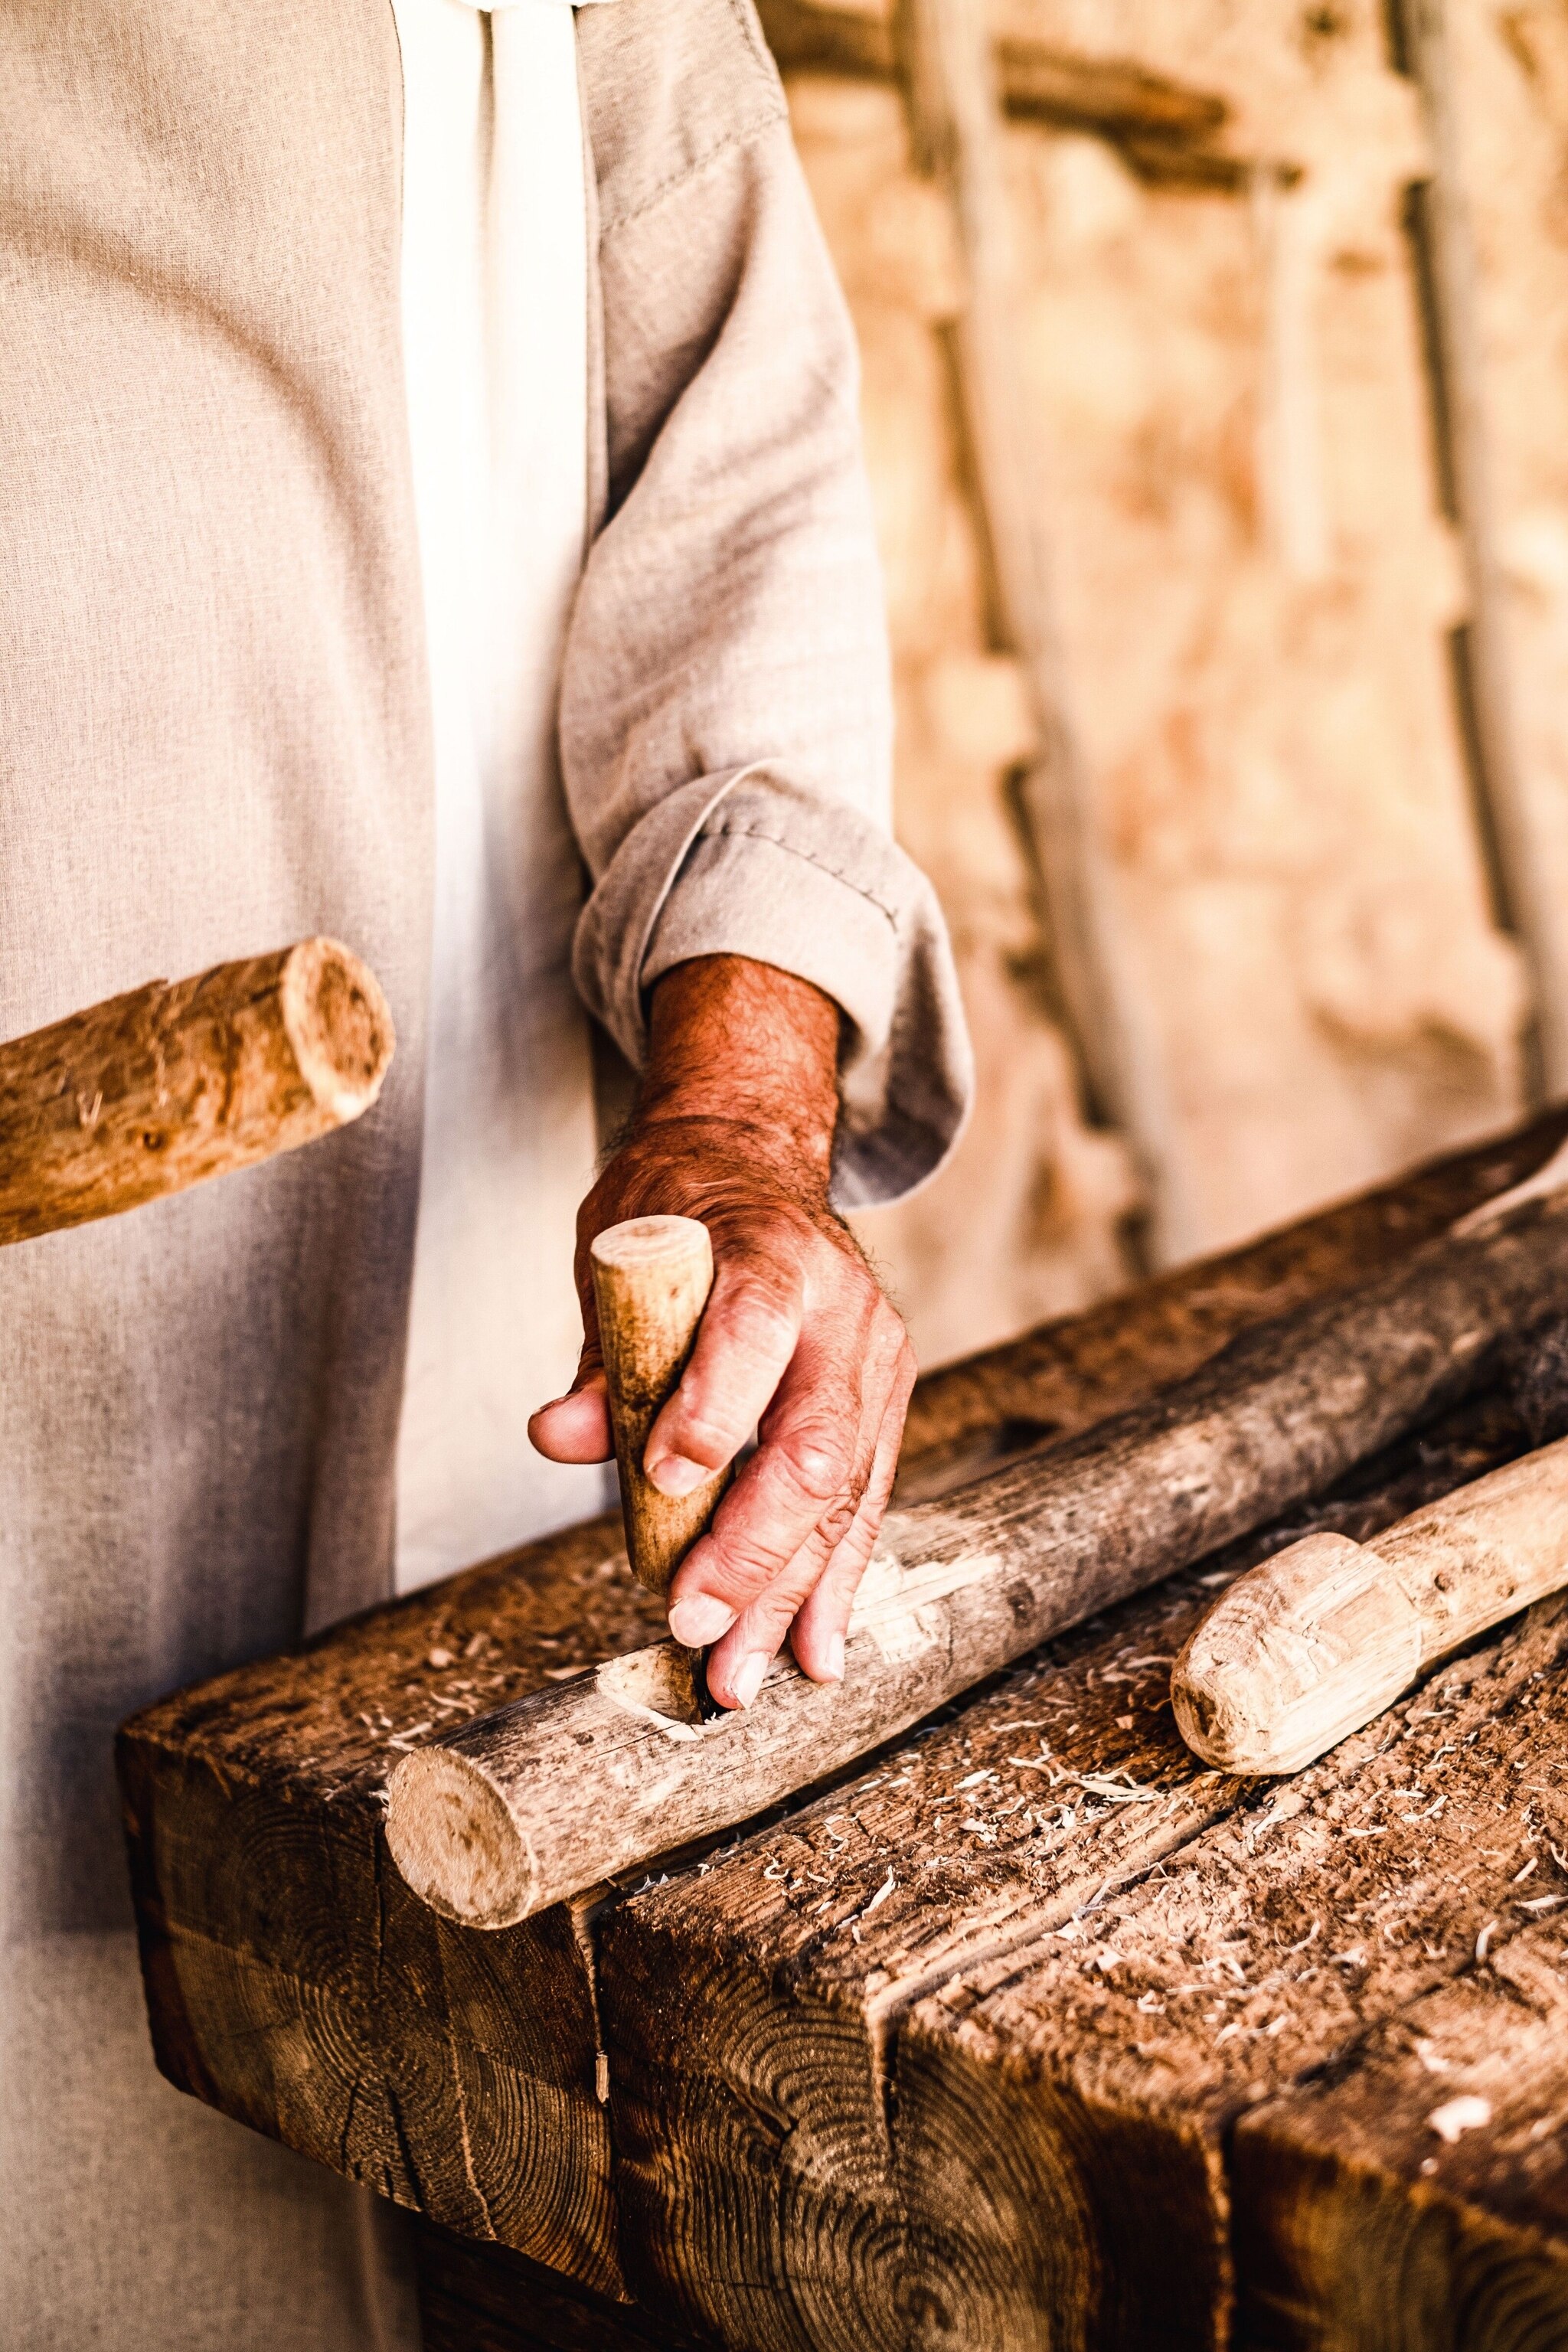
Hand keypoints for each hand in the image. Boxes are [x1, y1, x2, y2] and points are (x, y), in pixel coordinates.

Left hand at [529, 955, 915, 1708]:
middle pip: (813, 1442)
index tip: (663, 1480)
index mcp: (772, 1253)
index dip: (713, 1407)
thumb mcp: (615, 1252)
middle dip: (754, 1549)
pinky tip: (811, 1650)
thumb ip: (599, 1355)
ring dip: (793, 1595)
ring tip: (744, 1675)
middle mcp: (843, 1310)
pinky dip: (832, 1583)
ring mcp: (876, 1360)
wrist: (756, 1163)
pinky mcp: (884, 1403)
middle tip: (693, 1626)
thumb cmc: (677, 1208)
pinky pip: (862, 1505)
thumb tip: (559, 1436)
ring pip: (846, 1493)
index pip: (751, 1332)